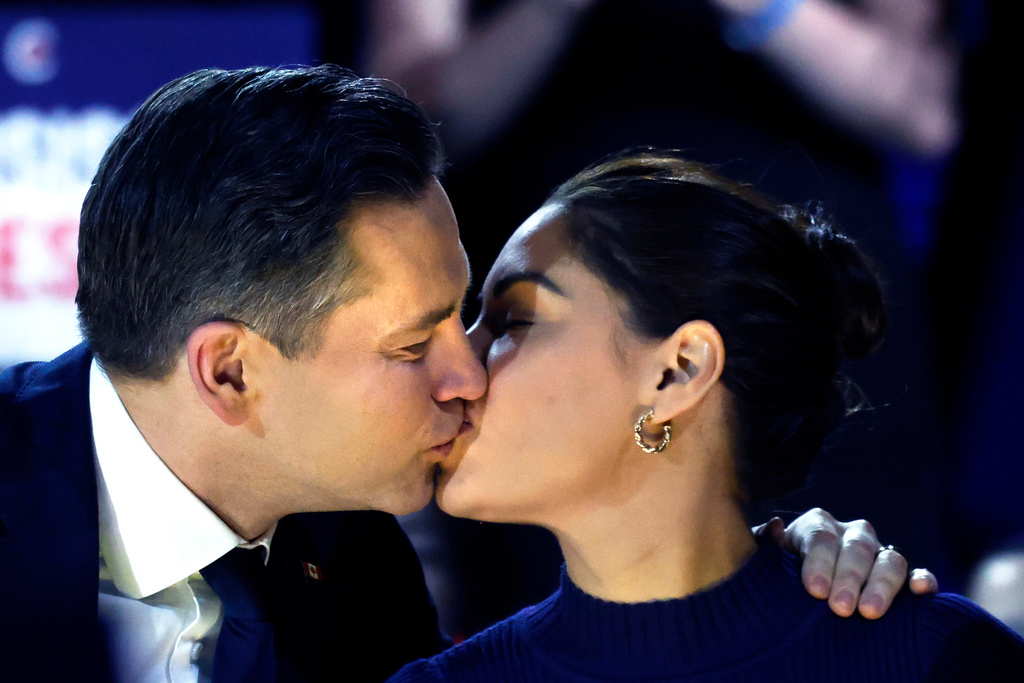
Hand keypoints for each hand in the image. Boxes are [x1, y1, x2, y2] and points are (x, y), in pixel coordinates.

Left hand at [754, 508, 938, 618]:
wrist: (798, 590)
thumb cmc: (778, 574)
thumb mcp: (766, 560)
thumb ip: (767, 545)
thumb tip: (774, 527)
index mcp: (817, 525)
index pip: (821, 536)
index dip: (820, 561)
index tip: (815, 590)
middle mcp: (851, 535)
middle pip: (856, 548)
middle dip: (849, 577)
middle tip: (840, 608)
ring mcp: (877, 554)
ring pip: (889, 559)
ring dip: (882, 584)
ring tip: (870, 612)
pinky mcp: (900, 577)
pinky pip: (915, 573)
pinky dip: (922, 580)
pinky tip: (921, 591)